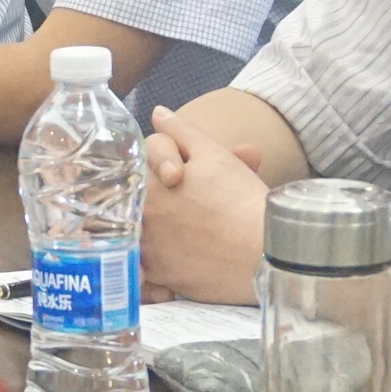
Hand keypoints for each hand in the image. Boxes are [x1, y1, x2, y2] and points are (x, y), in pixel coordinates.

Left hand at [138, 104, 269, 301]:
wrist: (263, 254)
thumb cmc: (243, 201)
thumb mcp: (215, 156)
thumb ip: (182, 132)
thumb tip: (158, 114)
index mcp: (149, 183)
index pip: (135, 165)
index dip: (157, 163)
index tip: (177, 174)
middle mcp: (141, 216)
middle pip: (127, 199)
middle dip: (143, 195)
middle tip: (169, 200)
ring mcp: (147, 249)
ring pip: (128, 232)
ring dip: (138, 227)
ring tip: (174, 229)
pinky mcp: (158, 278)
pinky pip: (137, 269)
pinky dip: (145, 265)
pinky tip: (169, 258)